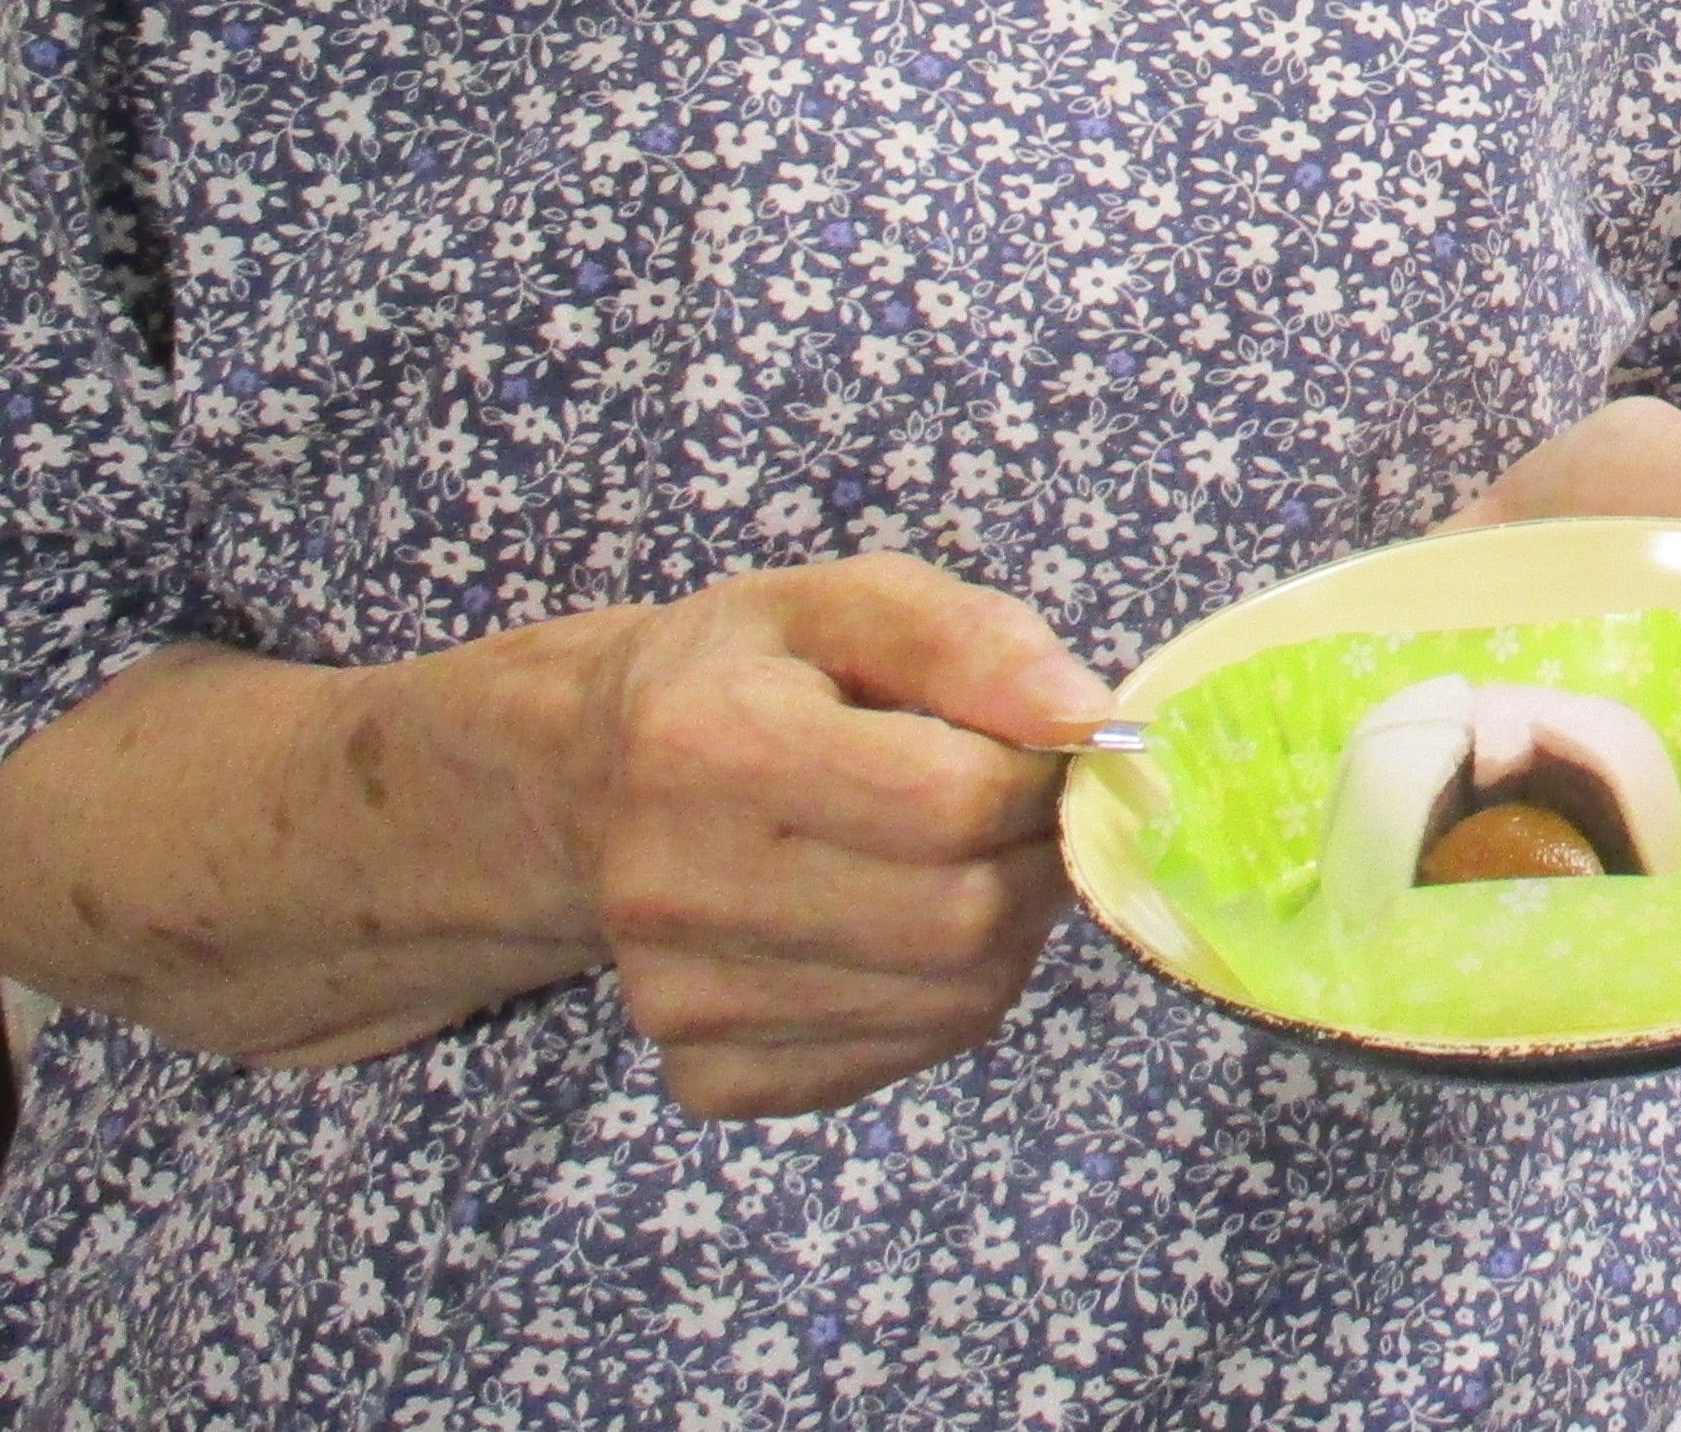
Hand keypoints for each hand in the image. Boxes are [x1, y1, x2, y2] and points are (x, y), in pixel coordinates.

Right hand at [569, 556, 1111, 1118]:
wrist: (589, 781)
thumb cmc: (743, 675)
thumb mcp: (850, 603)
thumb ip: (977, 642)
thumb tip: (1091, 722)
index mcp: (709, 743)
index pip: (955, 801)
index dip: (1040, 778)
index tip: (1040, 752)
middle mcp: (678, 889)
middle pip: (962, 918)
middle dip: (1033, 860)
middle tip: (1016, 814)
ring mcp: (684, 1002)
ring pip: (951, 1002)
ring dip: (1004, 933)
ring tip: (962, 864)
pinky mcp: (707, 1077)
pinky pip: (898, 1062)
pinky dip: (942, 1001)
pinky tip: (901, 931)